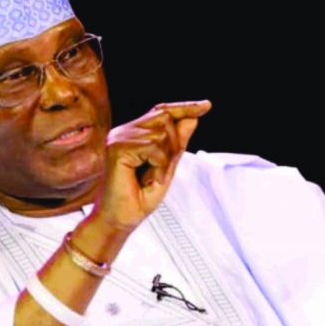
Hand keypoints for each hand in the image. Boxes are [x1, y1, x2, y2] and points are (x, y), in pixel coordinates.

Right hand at [91, 100, 212, 230]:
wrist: (120, 219)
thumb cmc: (139, 197)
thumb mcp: (167, 166)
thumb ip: (177, 143)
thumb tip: (193, 118)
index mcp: (133, 133)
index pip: (161, 111)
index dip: (184, 107)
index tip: (207, 105)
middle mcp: (124, 131)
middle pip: (165, 118)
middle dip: (173, 145)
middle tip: (161, 170)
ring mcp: (119, 137)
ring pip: (161, 134)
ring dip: (164, 161)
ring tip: (151, 178)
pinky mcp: (117, 148)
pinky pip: (153, 148)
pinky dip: (158, 166)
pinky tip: (147, 180)